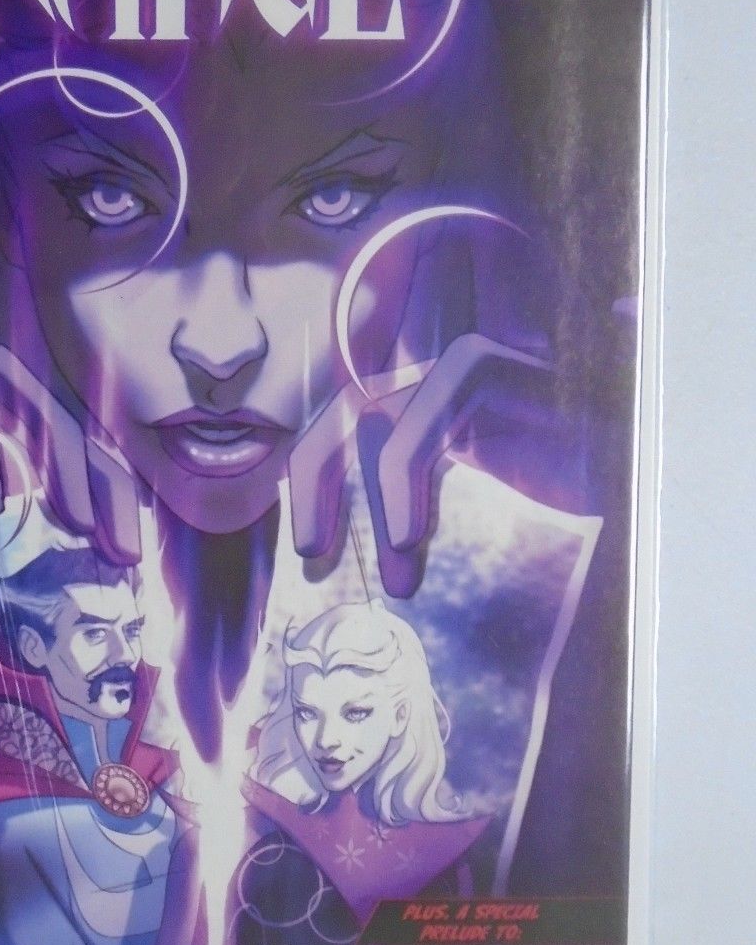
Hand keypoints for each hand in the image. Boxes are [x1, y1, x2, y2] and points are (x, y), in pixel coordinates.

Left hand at [289, 333, 564, 597]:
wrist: (634, 460)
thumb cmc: (560, 488)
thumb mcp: (469, 511)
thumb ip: (414, 521)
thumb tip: (359, 573)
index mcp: (419, 404)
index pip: (340, 430)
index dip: (310, 482)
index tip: (310, 553)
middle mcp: (429, 376)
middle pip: (343, 415)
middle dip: (313, 482)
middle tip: (311, 557)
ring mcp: (454, 367)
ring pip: (377, 425)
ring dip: (372, 507)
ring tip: (393, 578)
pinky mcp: (482, 369)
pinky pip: (420, 428)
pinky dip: (402, 485)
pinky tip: (408, 539)